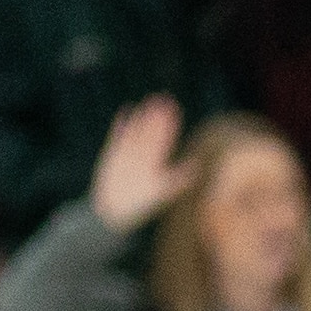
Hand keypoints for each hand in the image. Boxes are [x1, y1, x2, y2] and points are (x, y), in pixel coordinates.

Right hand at [87, 94, 192, 232]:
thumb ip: (178, 177)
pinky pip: (117, 135)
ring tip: (149, 100)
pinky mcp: (112, 154)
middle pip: (152, 132)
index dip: (170, 126)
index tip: (176, 109)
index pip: (165, 140)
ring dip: (143, 117)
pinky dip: (121, 124)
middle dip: (158, 117)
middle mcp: (143, 158)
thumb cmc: (140, 205)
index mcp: (156, 164)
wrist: (113, 212)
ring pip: (137, 131)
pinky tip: (126, 110)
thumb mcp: (163, 190)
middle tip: (165, 98)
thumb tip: (199, 167)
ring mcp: (128, 154)